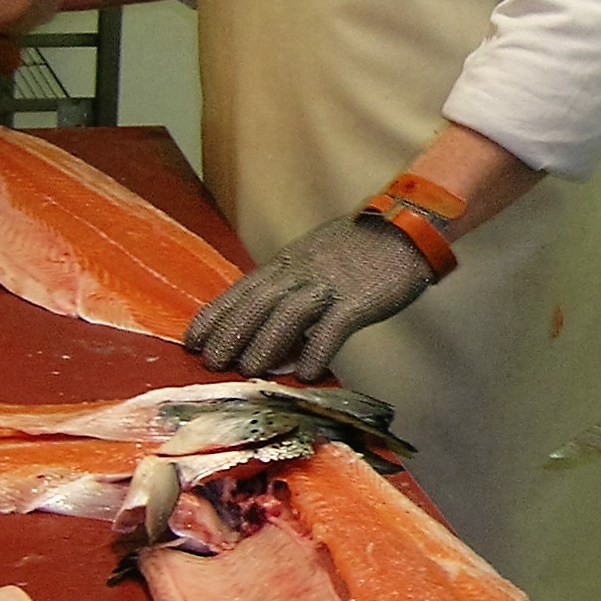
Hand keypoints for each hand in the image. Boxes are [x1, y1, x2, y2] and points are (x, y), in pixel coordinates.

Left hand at [186, 213, 434, 381]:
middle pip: (258, 302)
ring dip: (264, 343)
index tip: (192, 339)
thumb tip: (274, 332)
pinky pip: (332, 327)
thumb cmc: (362, 248)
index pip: (243, 288)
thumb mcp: (317, 258)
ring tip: (247, 370)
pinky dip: (316, 350)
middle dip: (231, 332)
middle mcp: (302, 270)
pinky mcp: (358, 299)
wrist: (408, 227)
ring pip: (287, 314)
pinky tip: (306, 374)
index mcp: (289, 261)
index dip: (216, 314)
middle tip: (210, 362)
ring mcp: (330, 283)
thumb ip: (293, 289)